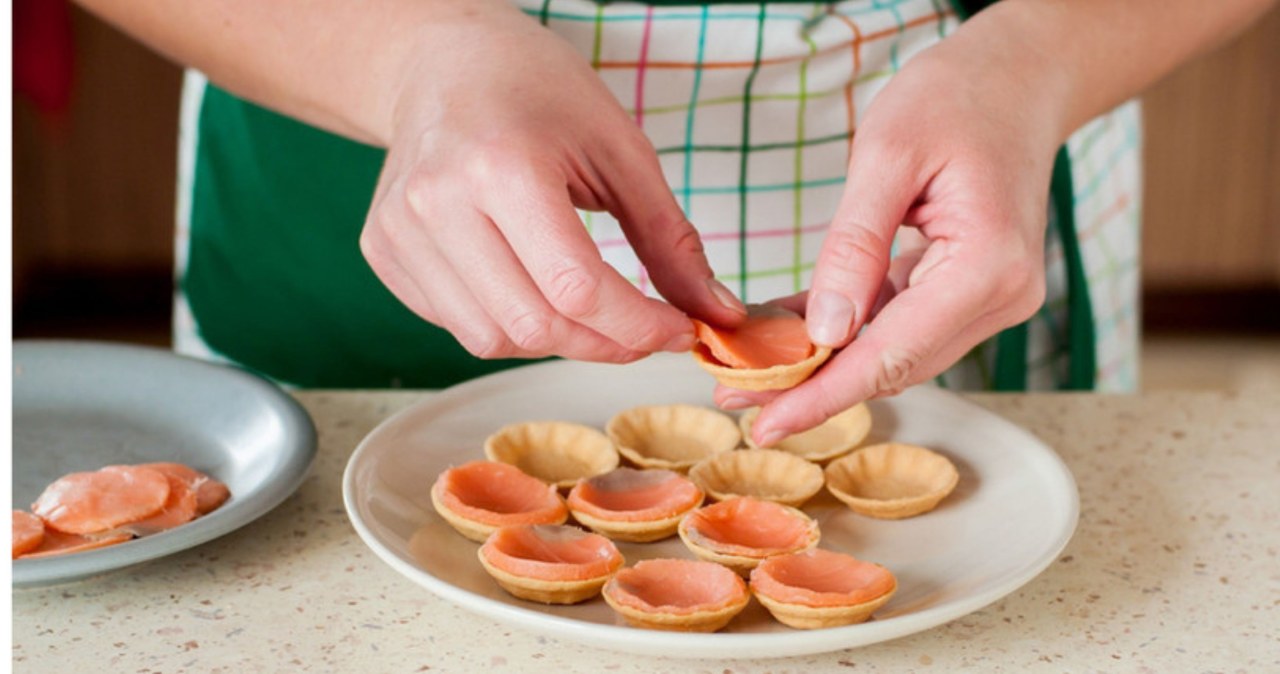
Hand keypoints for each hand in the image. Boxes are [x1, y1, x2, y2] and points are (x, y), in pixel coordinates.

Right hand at [360, 1, 744, 361]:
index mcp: (501, 167)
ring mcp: (401, 232)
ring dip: (557, 341)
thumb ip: (670, 240)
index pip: (577, 290)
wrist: (443, 60)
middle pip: (535, 327)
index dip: (640, 327)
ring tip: (586, 302)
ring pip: (493, 340)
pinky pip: (459, 326)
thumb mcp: (621, 151)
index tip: (680, 330)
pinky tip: (530, 283)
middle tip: (643, 326)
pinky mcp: (383, 252)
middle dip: (605, 342)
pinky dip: (509, 324)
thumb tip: (717, 314)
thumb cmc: (538, 92)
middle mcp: (438, 204)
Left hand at [719, 20, 1070, 445]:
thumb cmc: (955, 98)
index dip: (824, 395)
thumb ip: (854, 245)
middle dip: (815, 387)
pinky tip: (794, 332)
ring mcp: (993, 298)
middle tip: (737, 398)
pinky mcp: (973, 290)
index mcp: (989, 265)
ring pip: (897, 353)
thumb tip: (825, 331)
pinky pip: (902, 322)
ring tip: (753, 370)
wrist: (1016, 77)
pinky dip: (850, 329)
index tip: (766, 424)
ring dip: (828, 363)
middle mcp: (1002, 296)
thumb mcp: (887, 156)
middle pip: (895, 366)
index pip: (893, 354)